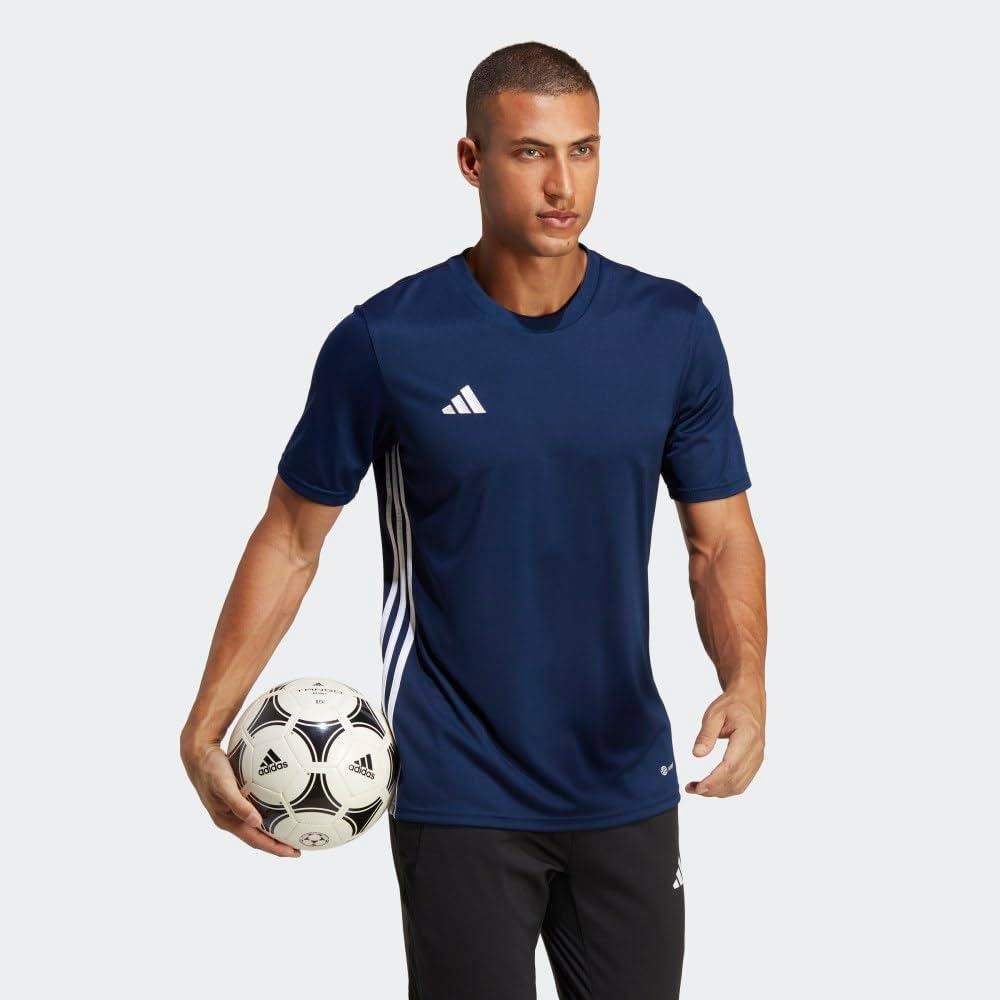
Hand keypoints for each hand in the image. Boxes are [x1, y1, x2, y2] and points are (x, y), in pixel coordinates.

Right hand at [181, 735, 300, 856]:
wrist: (198, 754)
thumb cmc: (210, 769)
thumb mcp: (224, 785)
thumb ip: (238, 804)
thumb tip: (257, 822)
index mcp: (227, 820)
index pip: (255, 840)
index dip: (275, 848)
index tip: (294, 853)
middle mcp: (231, 818)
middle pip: (258, 837)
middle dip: (278, 844)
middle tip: (298, 847)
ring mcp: (232, 809)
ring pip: (257, 825)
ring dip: (274, 830)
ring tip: (293, 830)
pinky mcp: (236, 798)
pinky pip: (256, 809)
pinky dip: (270, 812)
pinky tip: (283, 804)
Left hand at [685, 677, 764, 797]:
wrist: (749, 700)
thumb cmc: (732, 705)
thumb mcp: (714, 713)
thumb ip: (706, 734)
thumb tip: (697, 755)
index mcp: (747, 736)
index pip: (730, 766)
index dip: (714, 781)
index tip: (698, 788)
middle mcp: (756, 751)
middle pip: (735, 780)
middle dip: (712, 790)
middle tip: (691, 788)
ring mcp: (758, 758)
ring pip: (739, 786)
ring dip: (718, 792)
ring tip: (696, 788)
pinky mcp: (755, 763)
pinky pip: (742, 782)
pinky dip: (726, 788)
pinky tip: (710, 786)